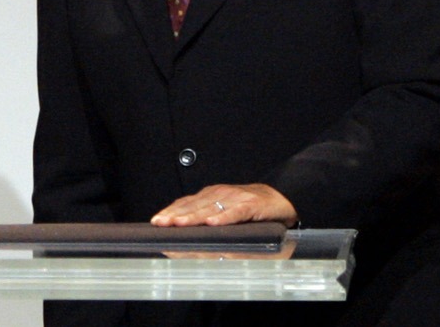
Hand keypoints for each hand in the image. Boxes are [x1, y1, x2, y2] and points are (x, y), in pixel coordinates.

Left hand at [151, 182, 296, 227]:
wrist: (282, 199)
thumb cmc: (252, 210)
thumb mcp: (228, 217)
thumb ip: (211, 227)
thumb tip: (191, 244)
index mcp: (211, 197)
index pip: (186, 204)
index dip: (171, 213)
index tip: (156, 223)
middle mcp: (220, 195)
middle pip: (193, 206)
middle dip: (176, 216)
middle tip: (161, 225)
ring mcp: (235, 199)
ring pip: (210, 209)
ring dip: (193, 217)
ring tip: (179, 224)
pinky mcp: (251, 205)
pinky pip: (235, 212)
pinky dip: (223, 217)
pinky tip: (212, 224)